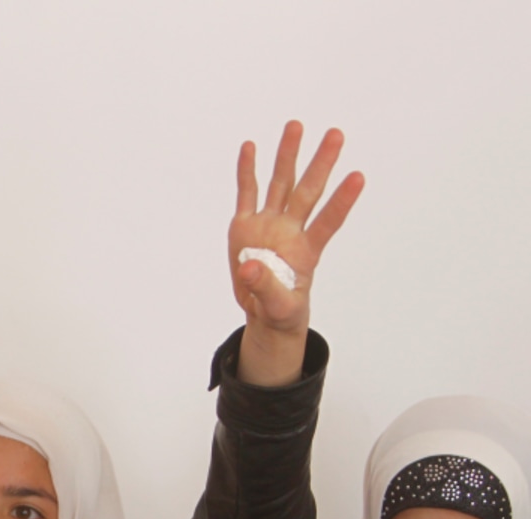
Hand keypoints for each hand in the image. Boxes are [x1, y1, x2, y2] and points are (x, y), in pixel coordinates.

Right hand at [231, 120, 364, 385]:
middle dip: (321, 163)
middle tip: (336, 134)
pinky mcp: (245, 226)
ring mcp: (268, 225)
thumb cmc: (279, 306)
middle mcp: (290, 230)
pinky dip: (248, 171)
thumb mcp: (277, 306)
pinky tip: (250, 147)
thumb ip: (265, 287)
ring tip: (296, 126)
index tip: (358, 178)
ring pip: (281, 184)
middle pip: (308, 192)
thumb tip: (249, 266)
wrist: (263, 307)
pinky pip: (247, 194)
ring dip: (288, 156)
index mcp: (305, 251)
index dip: (342, 201)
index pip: (328, 222)